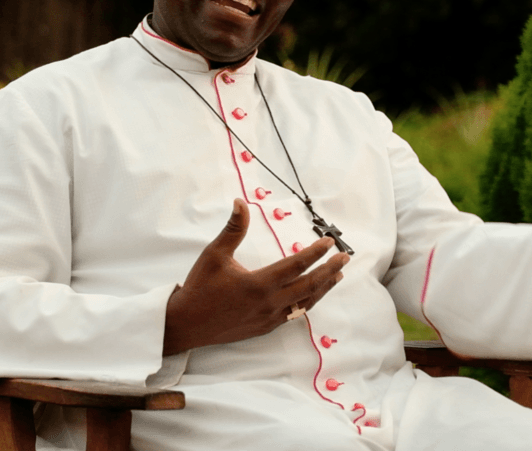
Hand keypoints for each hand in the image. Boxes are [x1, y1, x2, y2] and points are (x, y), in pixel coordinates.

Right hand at [163, 198, 349, 354]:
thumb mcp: (214, 254)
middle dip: (330, 270)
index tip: (329, 242)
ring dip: (323, 288)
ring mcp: (269, 318)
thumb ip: (233, 229)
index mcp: (259, 284)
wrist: (187, 324)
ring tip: (336, 276)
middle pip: (310, 286)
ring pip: (305, 303)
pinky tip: (311, 296)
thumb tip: (240, 203)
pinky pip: (293, 315)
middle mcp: (269, 303)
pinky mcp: (265, 328)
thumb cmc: (200, 287)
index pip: (297, 265)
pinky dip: (307, 303)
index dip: (316, 253)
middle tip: (344, 258)